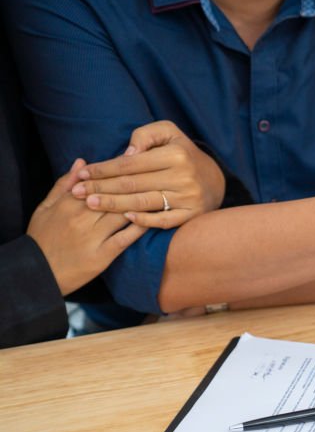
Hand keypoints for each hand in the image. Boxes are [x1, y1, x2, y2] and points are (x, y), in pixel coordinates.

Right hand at [27, 159, 147, 294]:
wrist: (38, 272)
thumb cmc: (41, 237)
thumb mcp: (45, 208)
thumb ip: (63, 184)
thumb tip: (81, 162)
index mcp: (67, 203)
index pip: (96, 181)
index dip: (116, 170)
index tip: (134, 158)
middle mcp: (81, 217)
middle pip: (111, 195)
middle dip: (132, 183)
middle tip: (153, 172)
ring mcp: (92, 236)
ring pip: (120, 214)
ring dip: (139, 203)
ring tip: (158, 192)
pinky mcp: (102, 255)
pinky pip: (124, 238)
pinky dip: (139, 227)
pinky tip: (152, 219)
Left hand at [70, 120, 225, 228]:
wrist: (215, 179)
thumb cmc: (183, 153)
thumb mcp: (168, 132)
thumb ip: (144, 136)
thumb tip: (126, 154)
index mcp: (176, 155)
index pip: (131, 163)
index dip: (104, 169)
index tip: (83, 174)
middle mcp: (183, 177)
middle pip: (133, 184)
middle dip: (102, 188)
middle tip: (78, 192)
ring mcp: (188, 199)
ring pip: (143, 203)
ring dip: (114, 204)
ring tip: (91, 203)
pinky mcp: (191, 215)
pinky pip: (163, 221)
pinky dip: (143, 221)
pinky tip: (124, 217)